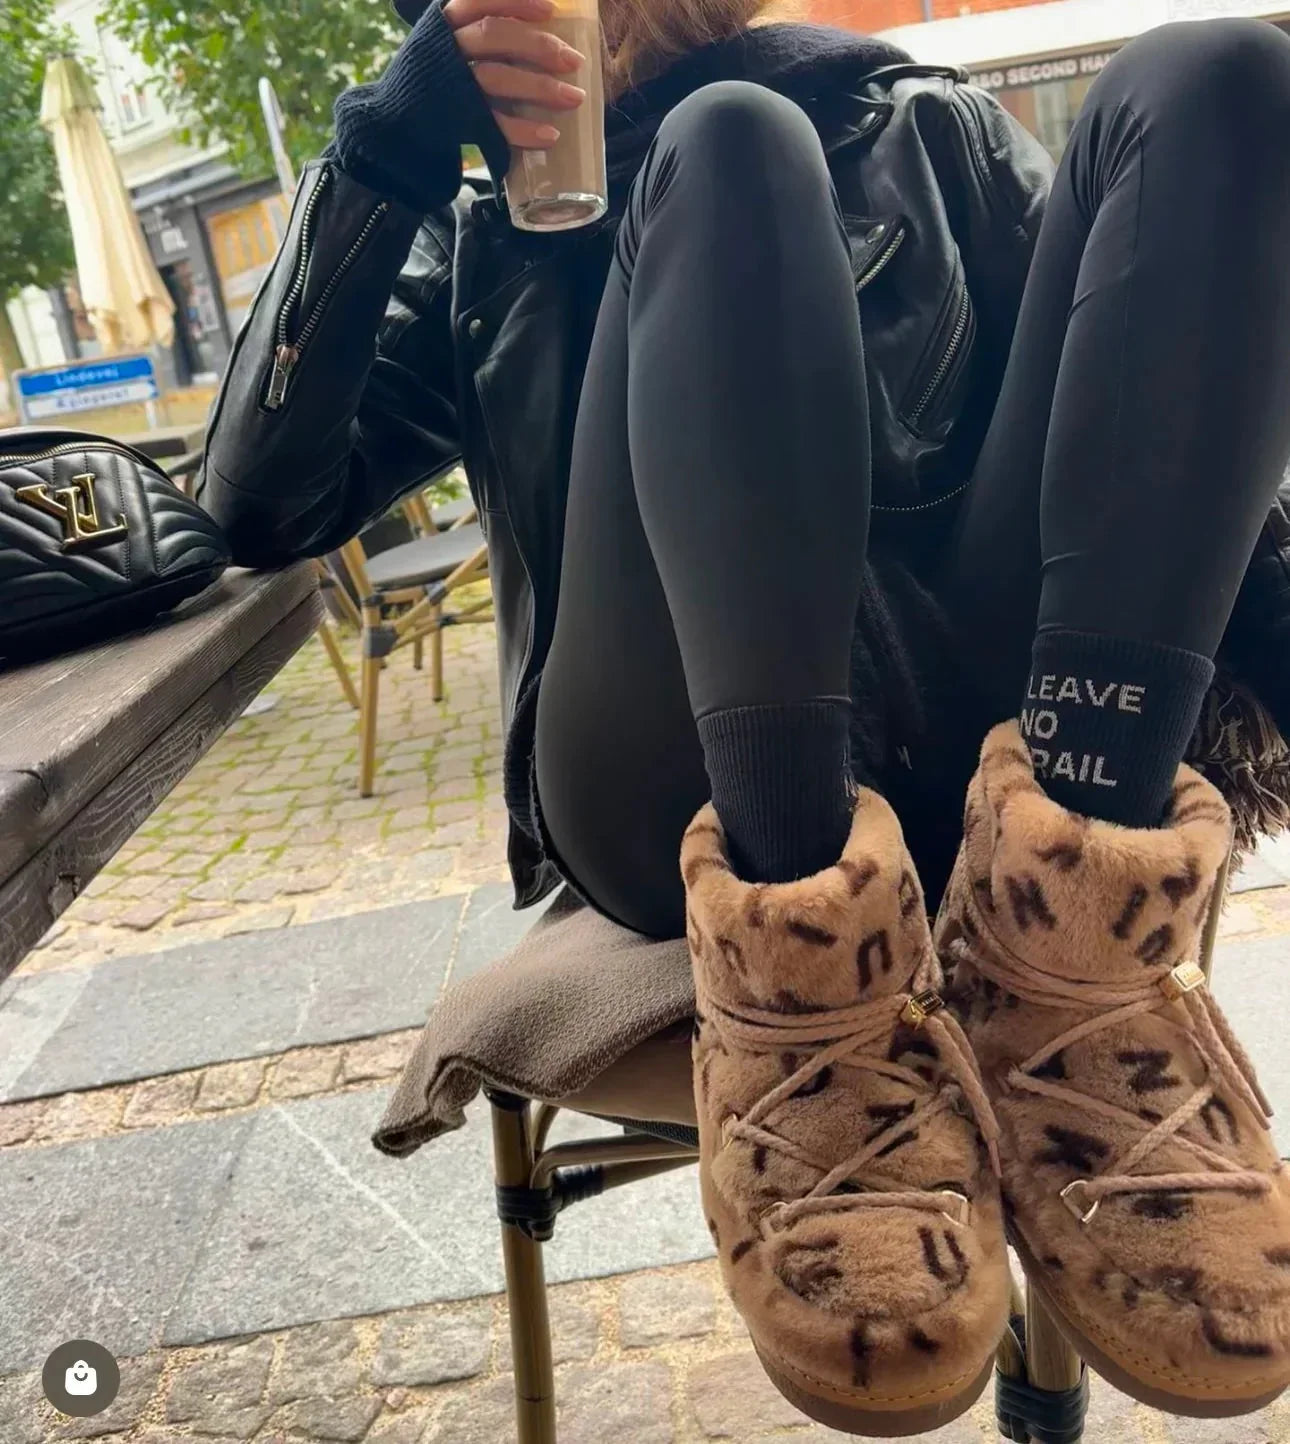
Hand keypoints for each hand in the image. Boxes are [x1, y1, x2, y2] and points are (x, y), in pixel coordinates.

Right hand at [443, 0, 586, 149]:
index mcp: (447, 24)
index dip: (514, 2)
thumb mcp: (457, 45)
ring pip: (495, 78)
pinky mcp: (457, 122)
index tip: (550, 10)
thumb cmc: (444, 78)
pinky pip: (492, 125)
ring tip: (574, 97)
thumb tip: (544, 21)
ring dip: (539, 87)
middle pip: (493, 36)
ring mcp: (451, 87)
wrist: (404, 125)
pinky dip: (523, 130)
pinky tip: (550, 135)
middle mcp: (446, 50)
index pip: (479, 1)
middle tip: (575, 60)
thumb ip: (490, 34)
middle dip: (537, 45)